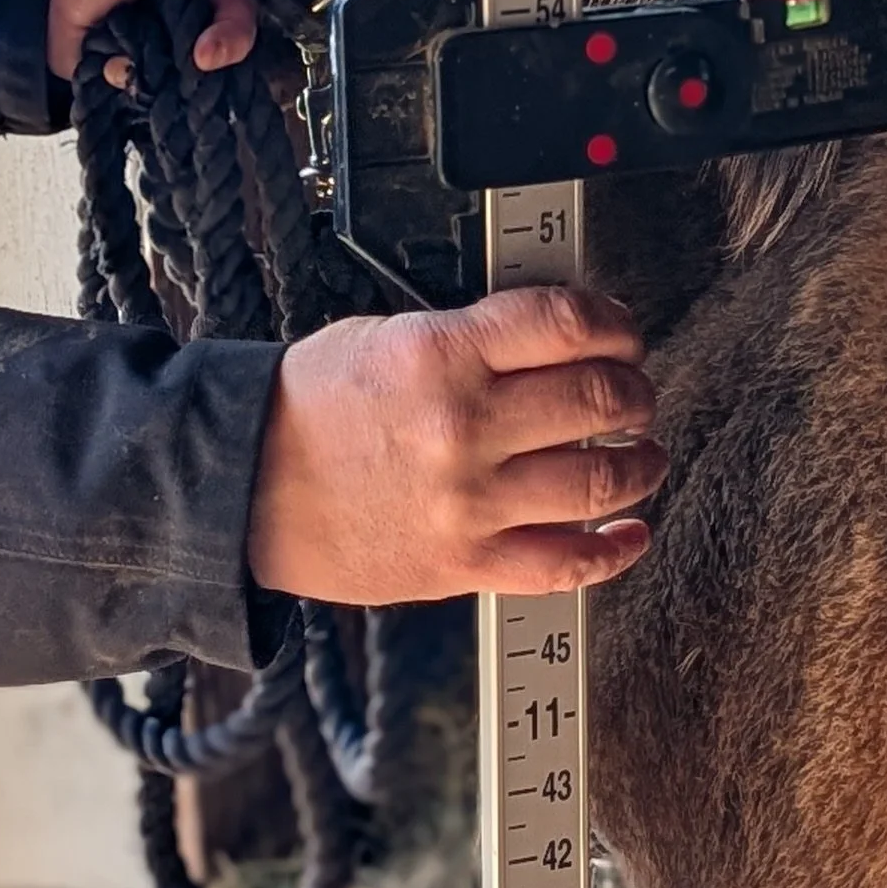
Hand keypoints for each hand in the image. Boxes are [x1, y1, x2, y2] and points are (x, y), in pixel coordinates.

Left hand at [47, 0, 284, 84]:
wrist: (38, 11)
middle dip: (237, 22)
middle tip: (216, 35)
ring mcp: (192, 18)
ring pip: (231, 38)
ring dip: (221, 49)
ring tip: (198, 61)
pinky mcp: (176, 54)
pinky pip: (202, 69)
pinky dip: (184, 72)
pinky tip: (150, 67)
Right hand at [249, 286, 664, 601]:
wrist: (244, 488)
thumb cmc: (307, 412)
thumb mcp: (384, 336)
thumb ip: (471, 338)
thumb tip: (551, 340)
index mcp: (443, 353)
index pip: (568, 324)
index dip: (615, 326)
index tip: (622, 334)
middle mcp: (464, 426)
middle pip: (600, 398)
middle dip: (635, 392)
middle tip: (635, 394)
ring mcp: (469, 501)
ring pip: (601, 480)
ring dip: (640, 465)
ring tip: (642, 456)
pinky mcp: (465, 563)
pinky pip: (567, 563)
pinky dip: (615, 550)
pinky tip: (630, 532)